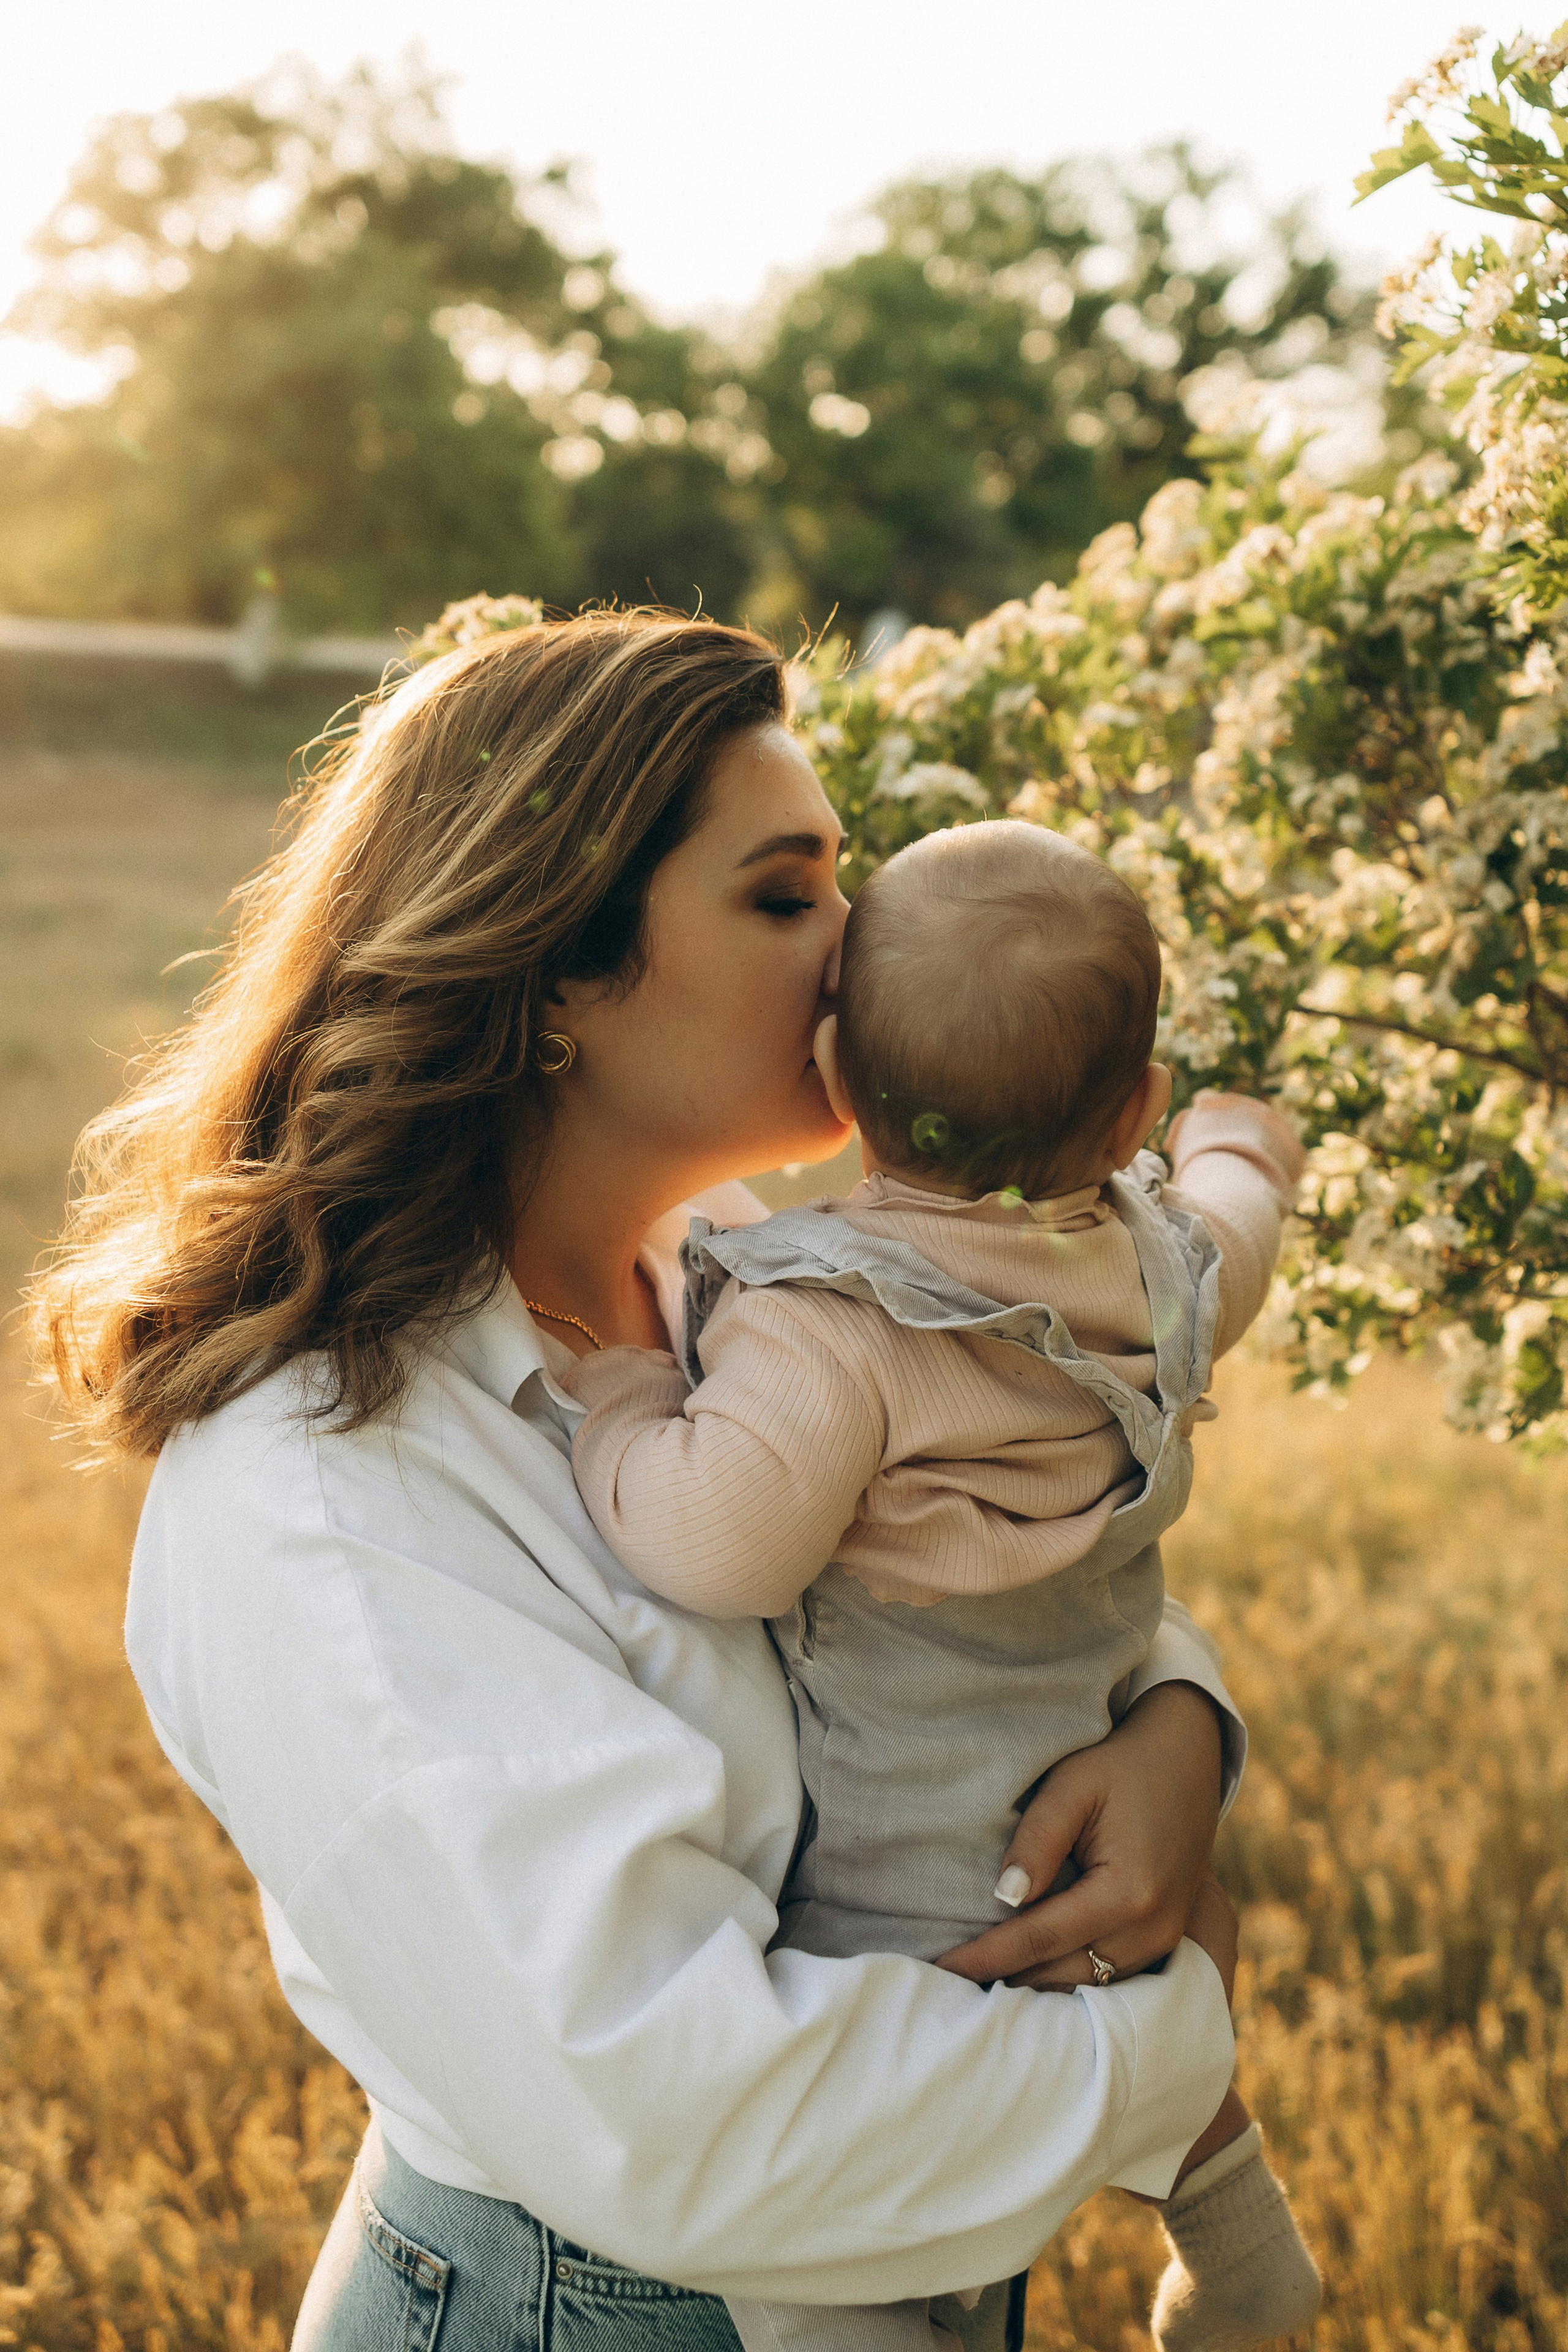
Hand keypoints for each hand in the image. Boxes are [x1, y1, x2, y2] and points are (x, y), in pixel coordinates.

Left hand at [937, 1682, 1224, 1989]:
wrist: (1185, 1760)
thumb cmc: (1121, 1766)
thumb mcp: (1072, 1786)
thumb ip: (1037, 1841)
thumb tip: (1004, 1897)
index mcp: (1129, 1891)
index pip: (1040, 1939)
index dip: (987, 1956)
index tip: (943, 1969)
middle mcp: (1152, 1928)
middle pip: (1062, 1972)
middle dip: (1006, 1979)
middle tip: (950, 1985)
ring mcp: (1165, 1939)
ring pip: (1087, 1982)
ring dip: (1035, 1983)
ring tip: (982, 1982)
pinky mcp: (1166, 1938)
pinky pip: (1109, 1975)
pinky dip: (1067, 1974)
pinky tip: (1029, 1968)